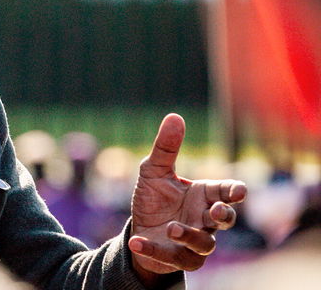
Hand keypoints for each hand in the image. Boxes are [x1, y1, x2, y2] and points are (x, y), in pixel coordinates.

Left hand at [128, 113, 246, 282]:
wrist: (140, 230)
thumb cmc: (154, 199)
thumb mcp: (154, 171)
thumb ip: (166, 148)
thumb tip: (174, 116)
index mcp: (203, 196)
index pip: (226, 192)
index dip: (234, 192)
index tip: (238, 191)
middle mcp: (204, 219)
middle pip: (226, 220)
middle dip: (224, 216)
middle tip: (216, 211)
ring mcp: (194, 241)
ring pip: (204, 244)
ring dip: (190, 236)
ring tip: (171, 228)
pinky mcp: (178, 258)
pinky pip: (173, 258)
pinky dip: (155, 251)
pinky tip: (136, 242)